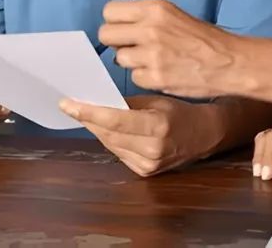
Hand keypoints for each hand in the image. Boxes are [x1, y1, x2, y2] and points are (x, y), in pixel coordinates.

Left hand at [59, 95, 220, 176]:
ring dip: (96, 129)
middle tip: (71, 105)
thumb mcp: (156, 100)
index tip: (68, 104)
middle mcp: (153, 148)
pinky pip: (118, 153)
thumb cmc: (180, 112)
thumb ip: (127, 103)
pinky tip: (105, 129)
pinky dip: (109, 140)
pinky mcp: (145, 172)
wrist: (203, 135)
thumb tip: (97, 100)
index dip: (89, 112)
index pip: (115, 120)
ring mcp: (149, 164)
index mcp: (158, 126)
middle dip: (88, 119)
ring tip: (85, 114)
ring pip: (110, 145)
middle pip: (108, 134)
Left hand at [98, 0, 238, 98]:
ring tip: (152, 60)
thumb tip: (119, 26)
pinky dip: (145, 77)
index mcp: (154, 9)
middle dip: (116, 42)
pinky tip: (161, 73)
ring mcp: (151, 55)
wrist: (228, 62)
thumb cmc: (203, 38)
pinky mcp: (155, 78)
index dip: (115, 22)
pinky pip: (134, 77)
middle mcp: (149, 29)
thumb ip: (146, 17)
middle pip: (106, 34)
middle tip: (133, 46)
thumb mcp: (174, 14)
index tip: (124, 29)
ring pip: (118, 58)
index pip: (109, 11)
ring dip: (132, 61)